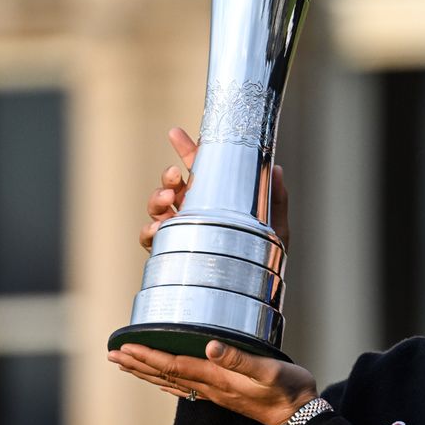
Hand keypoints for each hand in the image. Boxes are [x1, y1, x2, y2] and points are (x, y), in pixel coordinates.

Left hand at [108, 340, 317, 424]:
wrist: (300, 414)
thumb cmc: (288, 389)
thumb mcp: (268, 370)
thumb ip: (239, 359)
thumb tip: (211, 346)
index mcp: (218, 378)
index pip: (174, 365)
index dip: (148, 355)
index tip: (125, 347)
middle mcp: (212, 387)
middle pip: (166, 375)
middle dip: (138, 364)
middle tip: (112, 355)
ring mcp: (216, 393)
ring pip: (172, 382)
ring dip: (148, 372)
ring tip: (127, 365)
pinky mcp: (224, 395)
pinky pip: (187, 389)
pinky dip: (169, 383)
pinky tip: (162, 383)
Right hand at [139, 127, 290, 251]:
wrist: (254, 291)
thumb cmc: (265, 258)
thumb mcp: (276, 227)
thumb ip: (276, 200)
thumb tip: (277, 170)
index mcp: (215, 199)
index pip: (198, 169)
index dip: (186, 149)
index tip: (176, 133)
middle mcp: (194, 212)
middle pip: (171, 185)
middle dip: (168, 176)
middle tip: (175, 175)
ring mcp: (180, 231)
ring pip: (157, 207)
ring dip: (156, 198)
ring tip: (168, 199)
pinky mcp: (171, 252)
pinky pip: (149, 239)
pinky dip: (148, 230)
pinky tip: (157, 228)